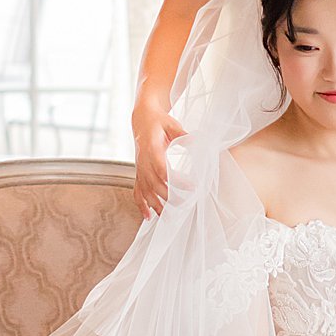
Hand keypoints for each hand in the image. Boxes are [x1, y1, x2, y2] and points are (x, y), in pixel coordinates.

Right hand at [133, 103, 187, 219]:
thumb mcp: (172, 124)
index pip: (163, 169)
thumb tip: (198, 141)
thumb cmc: (158, 121)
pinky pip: (137, 191)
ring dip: (155, 204)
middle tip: (185, 204)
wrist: (142, 118)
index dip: (177, 180)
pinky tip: (148, 216)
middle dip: (169, 197)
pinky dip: (141, 205)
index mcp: (151, 149)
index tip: (192, 186)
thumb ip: (183, 134)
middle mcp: (143, 161)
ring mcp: (139, 168)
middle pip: (154, 184)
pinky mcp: (138, 172)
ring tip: (168, 216)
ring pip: (145, 191)